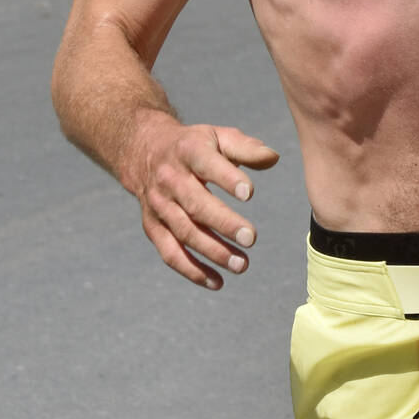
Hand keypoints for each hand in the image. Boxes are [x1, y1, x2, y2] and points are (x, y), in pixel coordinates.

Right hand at [123, 118, 278, 289]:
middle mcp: (170, 180)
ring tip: (242, 264)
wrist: (144, 152)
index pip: (207, 164)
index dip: (227, 178)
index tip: (250, 194)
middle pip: (195, 205)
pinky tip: (218, 282)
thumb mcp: (218, 136)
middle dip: (223, 223)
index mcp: (188, 152)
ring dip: (212, 251)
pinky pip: (170, 253)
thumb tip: (273, 159)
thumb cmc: (195, 145)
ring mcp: (159, 206)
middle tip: (251, 238)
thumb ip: (246, 147)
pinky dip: (192, 270)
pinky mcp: (153, 227)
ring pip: (184, 233)